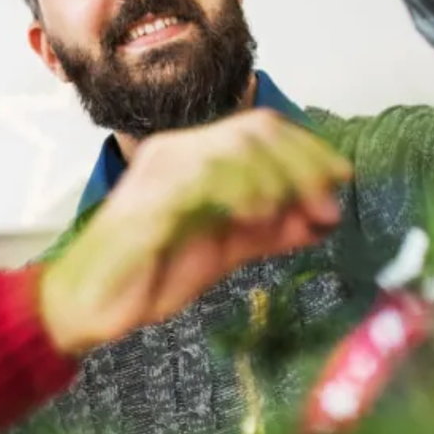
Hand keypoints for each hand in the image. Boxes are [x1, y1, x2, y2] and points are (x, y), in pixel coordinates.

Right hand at [39, 110, 351, 355]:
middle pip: (255, 129)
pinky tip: (259, 215)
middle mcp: (178, 152)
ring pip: (234, 147)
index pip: (262, 129)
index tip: (343, 179)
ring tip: (302, 212)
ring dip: (279, 176)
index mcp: (196, 156)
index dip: (309, 150)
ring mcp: (160, 172)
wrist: (90, 305)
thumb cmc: (151, 273)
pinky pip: (200, 180)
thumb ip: (272, 230)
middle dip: (303, 164)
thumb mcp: (227, 248)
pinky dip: (237, 191)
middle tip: (328, 204)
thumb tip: (324, 218)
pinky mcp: (147, 201)